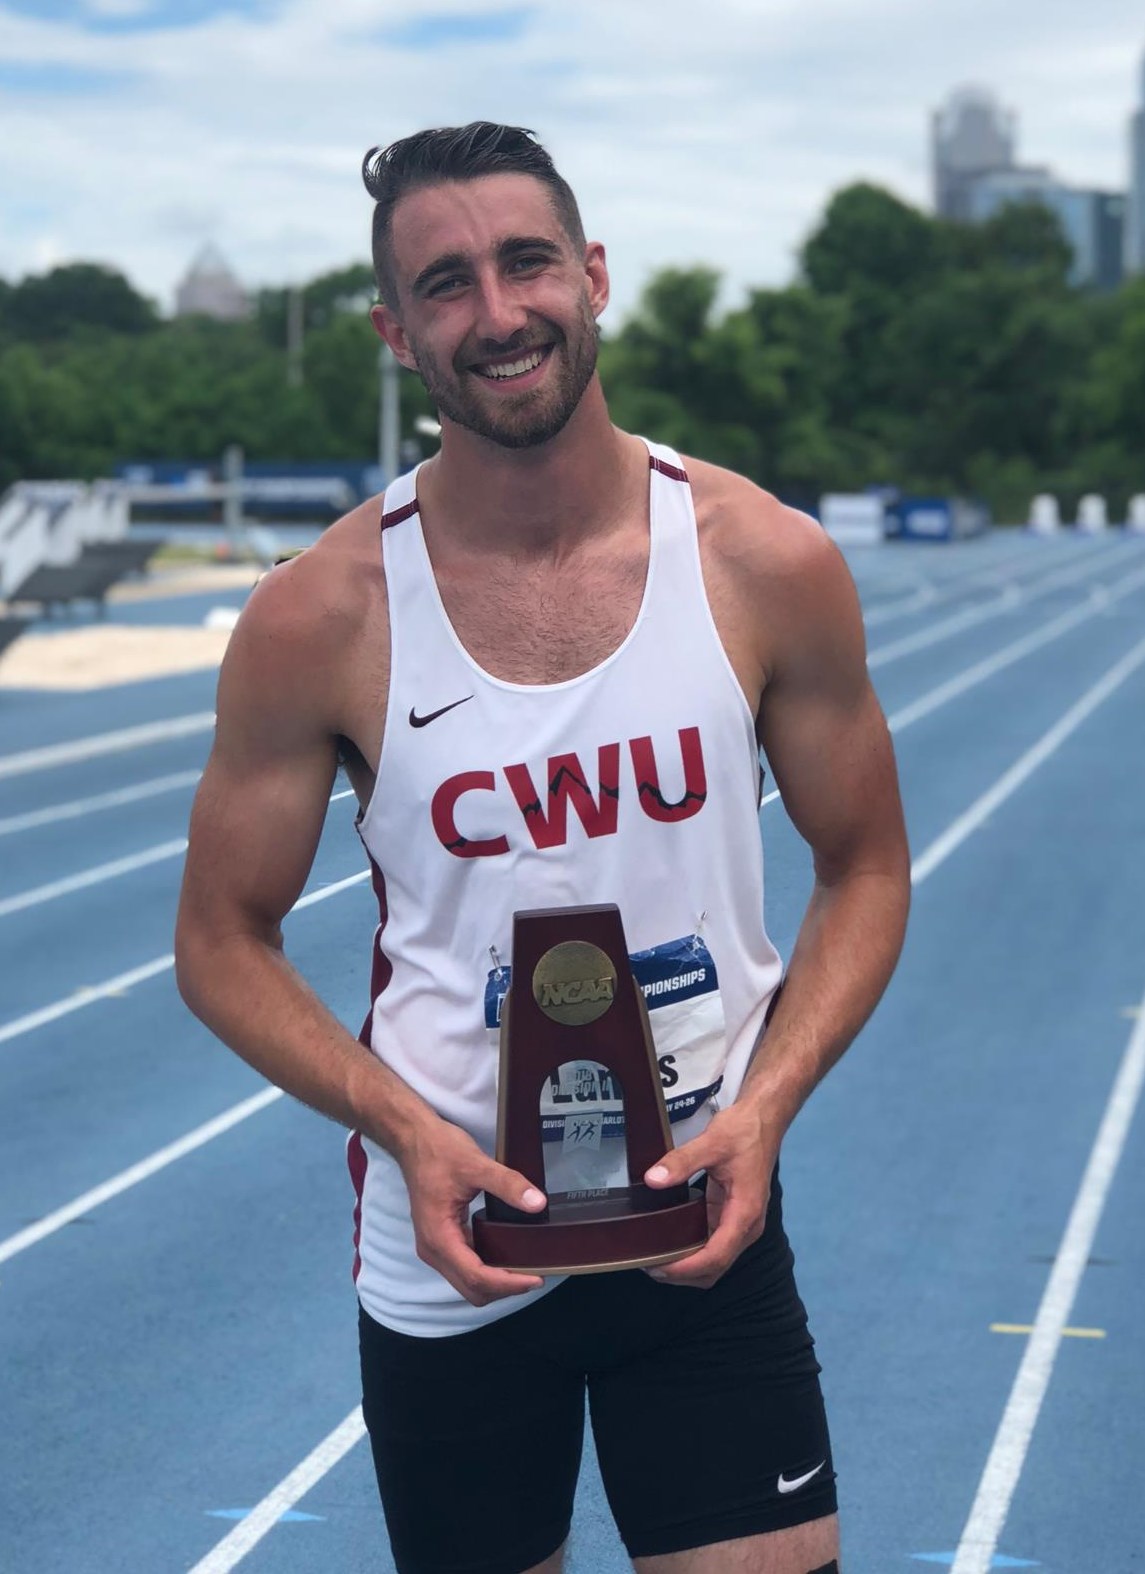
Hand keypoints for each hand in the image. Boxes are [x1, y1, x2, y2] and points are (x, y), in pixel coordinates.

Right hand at [399, 1116, 547, 1306]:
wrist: (414, 1139)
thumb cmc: (439, 1151)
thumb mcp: (476, 1164)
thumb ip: (507, 1184)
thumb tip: (537, 1203)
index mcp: (439, 1237)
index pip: (476, 1277)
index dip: (508, 1284)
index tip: (536, 1278)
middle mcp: (433, 1250)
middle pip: (471, 1288)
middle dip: (504, 1288)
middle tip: (537, 1274)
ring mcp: (435, 1247)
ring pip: (467, 1282)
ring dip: (495, 1282)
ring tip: (526, 1268)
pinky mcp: (440, 1239)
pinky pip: (464, 1267)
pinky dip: (486, 1270)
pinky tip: (506, 1256)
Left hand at [642, 1104, 776, 1288]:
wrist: (762, 1120)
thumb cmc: (743, 1132)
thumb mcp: (711, 1142)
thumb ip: (682, 1161)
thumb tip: (653, 1180)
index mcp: (745, 1214)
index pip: (716, 1257)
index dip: (687, 1268)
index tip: (658, 1268)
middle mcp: (746, 1226)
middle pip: (716, 1268)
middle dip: (684, 1274)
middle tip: (648, 1265)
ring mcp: (739, 1224)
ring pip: (714, 1261)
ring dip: (687, 1267)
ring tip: (654, 1258)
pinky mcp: (730, 1217)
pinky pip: (712, 1244)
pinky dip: (692, 1252)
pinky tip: (669, 1243)